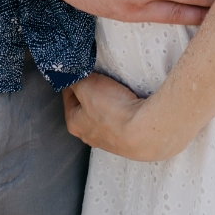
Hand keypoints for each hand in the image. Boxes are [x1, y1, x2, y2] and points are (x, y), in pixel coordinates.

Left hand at [63, 73, 184, 161]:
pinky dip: (126, 113)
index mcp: (74, 123)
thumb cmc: (113, 111)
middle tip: (102, 81)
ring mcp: (111, 142)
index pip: (68, 95)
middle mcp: (90, 136)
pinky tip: (131, 107)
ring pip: (106, 115)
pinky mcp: (129, 143)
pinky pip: (124, 123)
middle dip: (93, 93)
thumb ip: (75, 79)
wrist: (146, 132)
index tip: (82, 72)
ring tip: (119, 93)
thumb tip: (72, 75)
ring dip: (111, 103)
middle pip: (87, 106)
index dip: (75, 80)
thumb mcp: (87, 85)